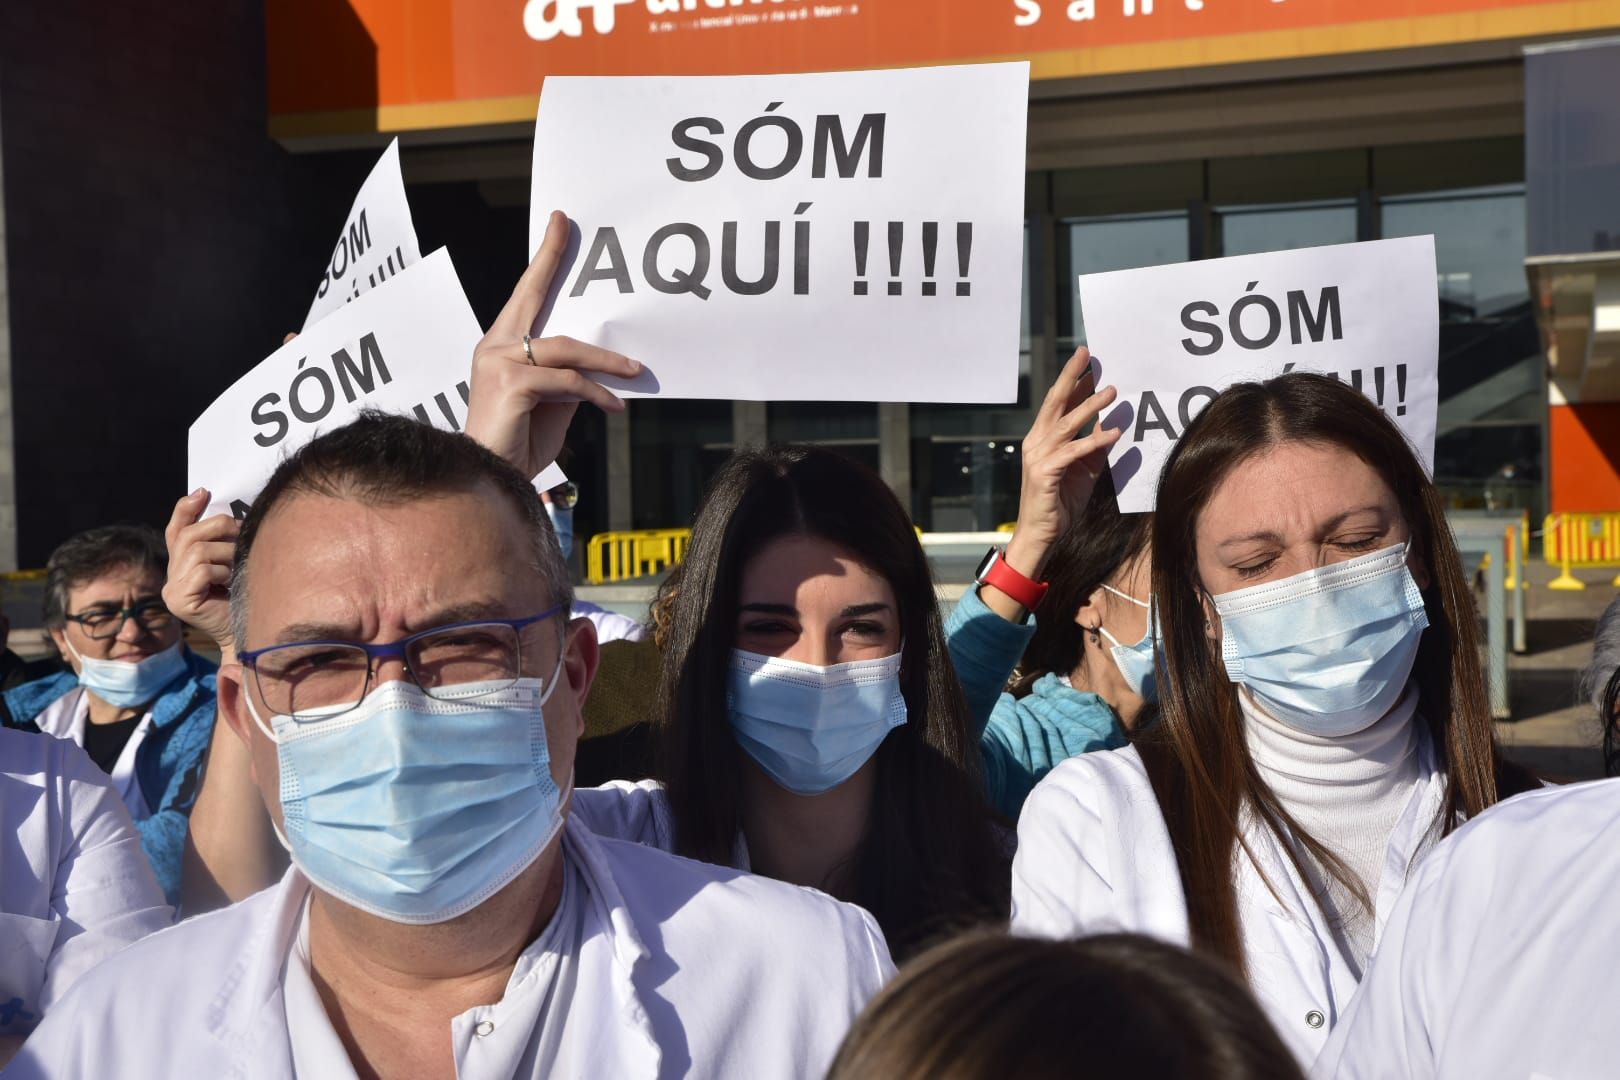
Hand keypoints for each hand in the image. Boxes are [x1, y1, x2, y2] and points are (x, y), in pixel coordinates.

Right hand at [163, 489, 238, 653]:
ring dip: (226, 553)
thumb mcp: (233, 562)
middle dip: (220, 527)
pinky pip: (202, 570)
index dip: (187, 509)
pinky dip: (222, 572)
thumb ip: (222, 541)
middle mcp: (171, 578)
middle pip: (189, 536)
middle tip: (243, 532)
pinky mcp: (180, 601)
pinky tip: (232, 583)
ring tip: (239, 566)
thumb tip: (222, 507)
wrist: (251, 634)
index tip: (205, 491)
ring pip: (197, 550)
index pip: (176, 531)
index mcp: (181, 566)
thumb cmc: (246, 597)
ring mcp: (172, 591)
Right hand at [465, 210, 641, 478]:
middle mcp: (494, 346)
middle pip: (533, 296)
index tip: (560, 224)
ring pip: (565, 348)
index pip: (526, 295)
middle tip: (571, 229)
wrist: (491, 478)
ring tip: (636, 372)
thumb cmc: (518, 443)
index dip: (545, 259)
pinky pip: (567, 381)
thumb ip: (568, 376)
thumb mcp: (551, 404)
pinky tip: (615, 406)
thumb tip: (600, 361)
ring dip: (607, 362)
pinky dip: (596, 393)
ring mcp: (498, 362)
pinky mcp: (510, 383)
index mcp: (501, 345)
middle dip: (553, 259)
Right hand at [1003, 348, 1121, 581]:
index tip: (1090, 361)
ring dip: (1090, 406)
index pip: (1058, 402)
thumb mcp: (1084, 469)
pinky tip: (1114, 434)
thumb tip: (1111, 423)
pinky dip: (1094, 441)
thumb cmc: (1060, 502)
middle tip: (1086, 354)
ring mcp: (1038, 455)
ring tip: (1112, 391)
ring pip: (1066, 423)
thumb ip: (1094, 446)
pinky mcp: (1045, 472)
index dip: (1074, 381)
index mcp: (1042, 437)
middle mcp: (1036, 441)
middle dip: (1072, 376)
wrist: (1041, 534)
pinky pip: (1074, 452)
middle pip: (1055, 401)